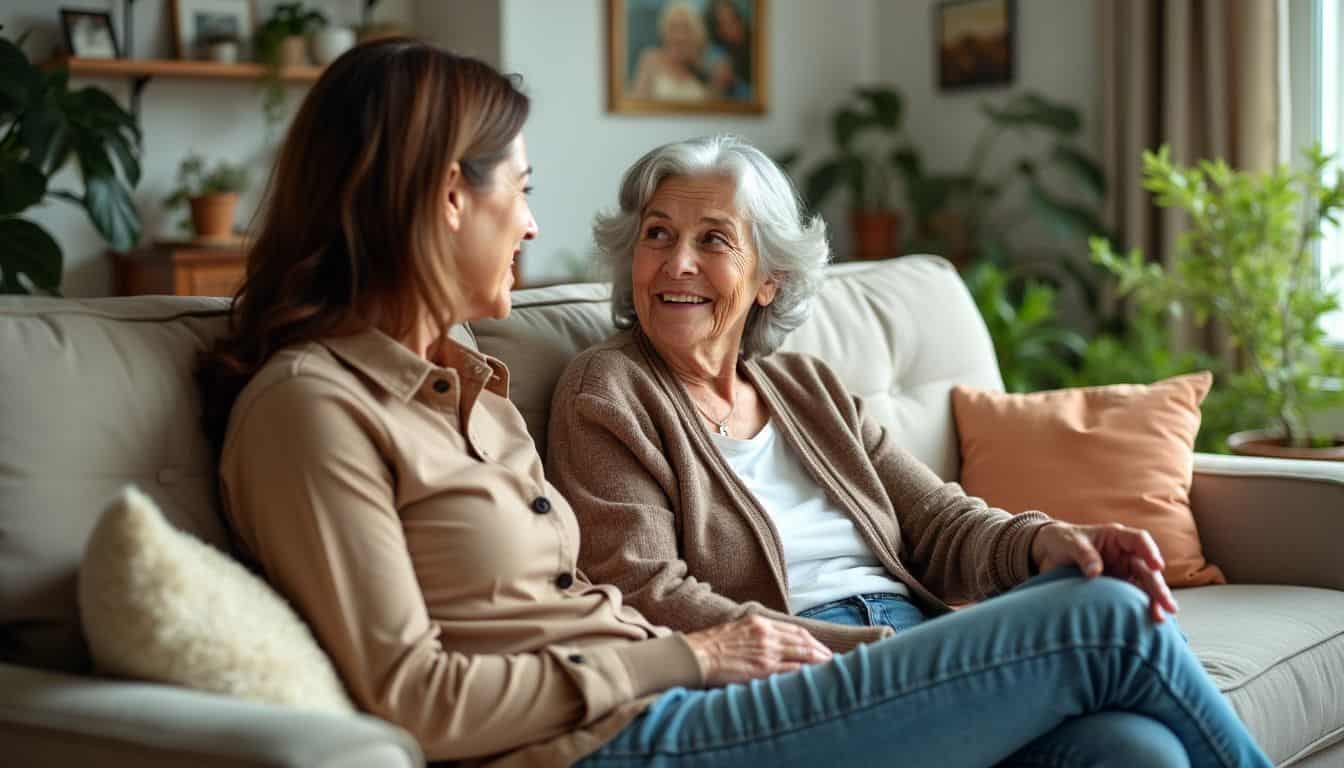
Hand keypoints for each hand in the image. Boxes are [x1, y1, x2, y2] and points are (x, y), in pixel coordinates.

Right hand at [684, 615, 831, 685]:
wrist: (696, 655)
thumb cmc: (711, 645)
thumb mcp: (736, 629)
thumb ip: (756, 633)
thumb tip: (771, 642)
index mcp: (760, 623)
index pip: (795, 631)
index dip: (812, 640)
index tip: (821, 648)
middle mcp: (766, 634)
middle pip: (803, 641)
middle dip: (821, 651)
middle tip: (834, 659)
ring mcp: (766, 651)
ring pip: (802, 654)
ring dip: (819, 661)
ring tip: (831, 668)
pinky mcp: (763, 668)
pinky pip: (791, 670)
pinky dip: (805, 673)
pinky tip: (815, 678)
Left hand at [1030, 521, 1178, 621]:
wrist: (1049, 553)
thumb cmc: (1063, 541)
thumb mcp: (1071, 543)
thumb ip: (1084, 554)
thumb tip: (1095, 572)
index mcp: (1117, 537)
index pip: (1139, 540)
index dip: (1150, 552)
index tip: (1157, 566)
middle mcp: (1125, 555)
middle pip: (1146, 569)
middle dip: (1158, 587)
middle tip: (1167, 605)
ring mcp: (1123, 573)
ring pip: (1144, 587)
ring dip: (1153, 602)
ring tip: (1159, 619)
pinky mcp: (1117, 588)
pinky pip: (1131, 598)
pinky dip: (1138, 609)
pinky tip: (1146, 622)